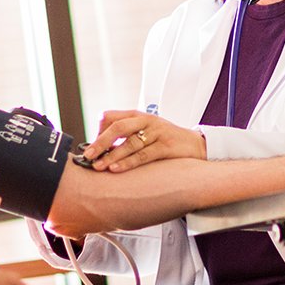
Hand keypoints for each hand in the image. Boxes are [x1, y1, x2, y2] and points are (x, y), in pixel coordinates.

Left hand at [86, 110, 206, 172]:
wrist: (196, 144)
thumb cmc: (166, 140)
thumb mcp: (145, 132)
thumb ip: (126, 137)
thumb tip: (102, 151)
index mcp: (138, 116)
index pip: (111, 117)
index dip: (99, 131)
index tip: (92, 147)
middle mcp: (146, 120)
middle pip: (118, 127)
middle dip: (100, 142)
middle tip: (88, 156)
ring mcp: (157, 132)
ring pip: (129, 143)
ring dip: (111, 155)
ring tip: (99, 166)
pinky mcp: (165, 146)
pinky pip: (143, 155)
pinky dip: (128, 162)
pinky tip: (116, 169)